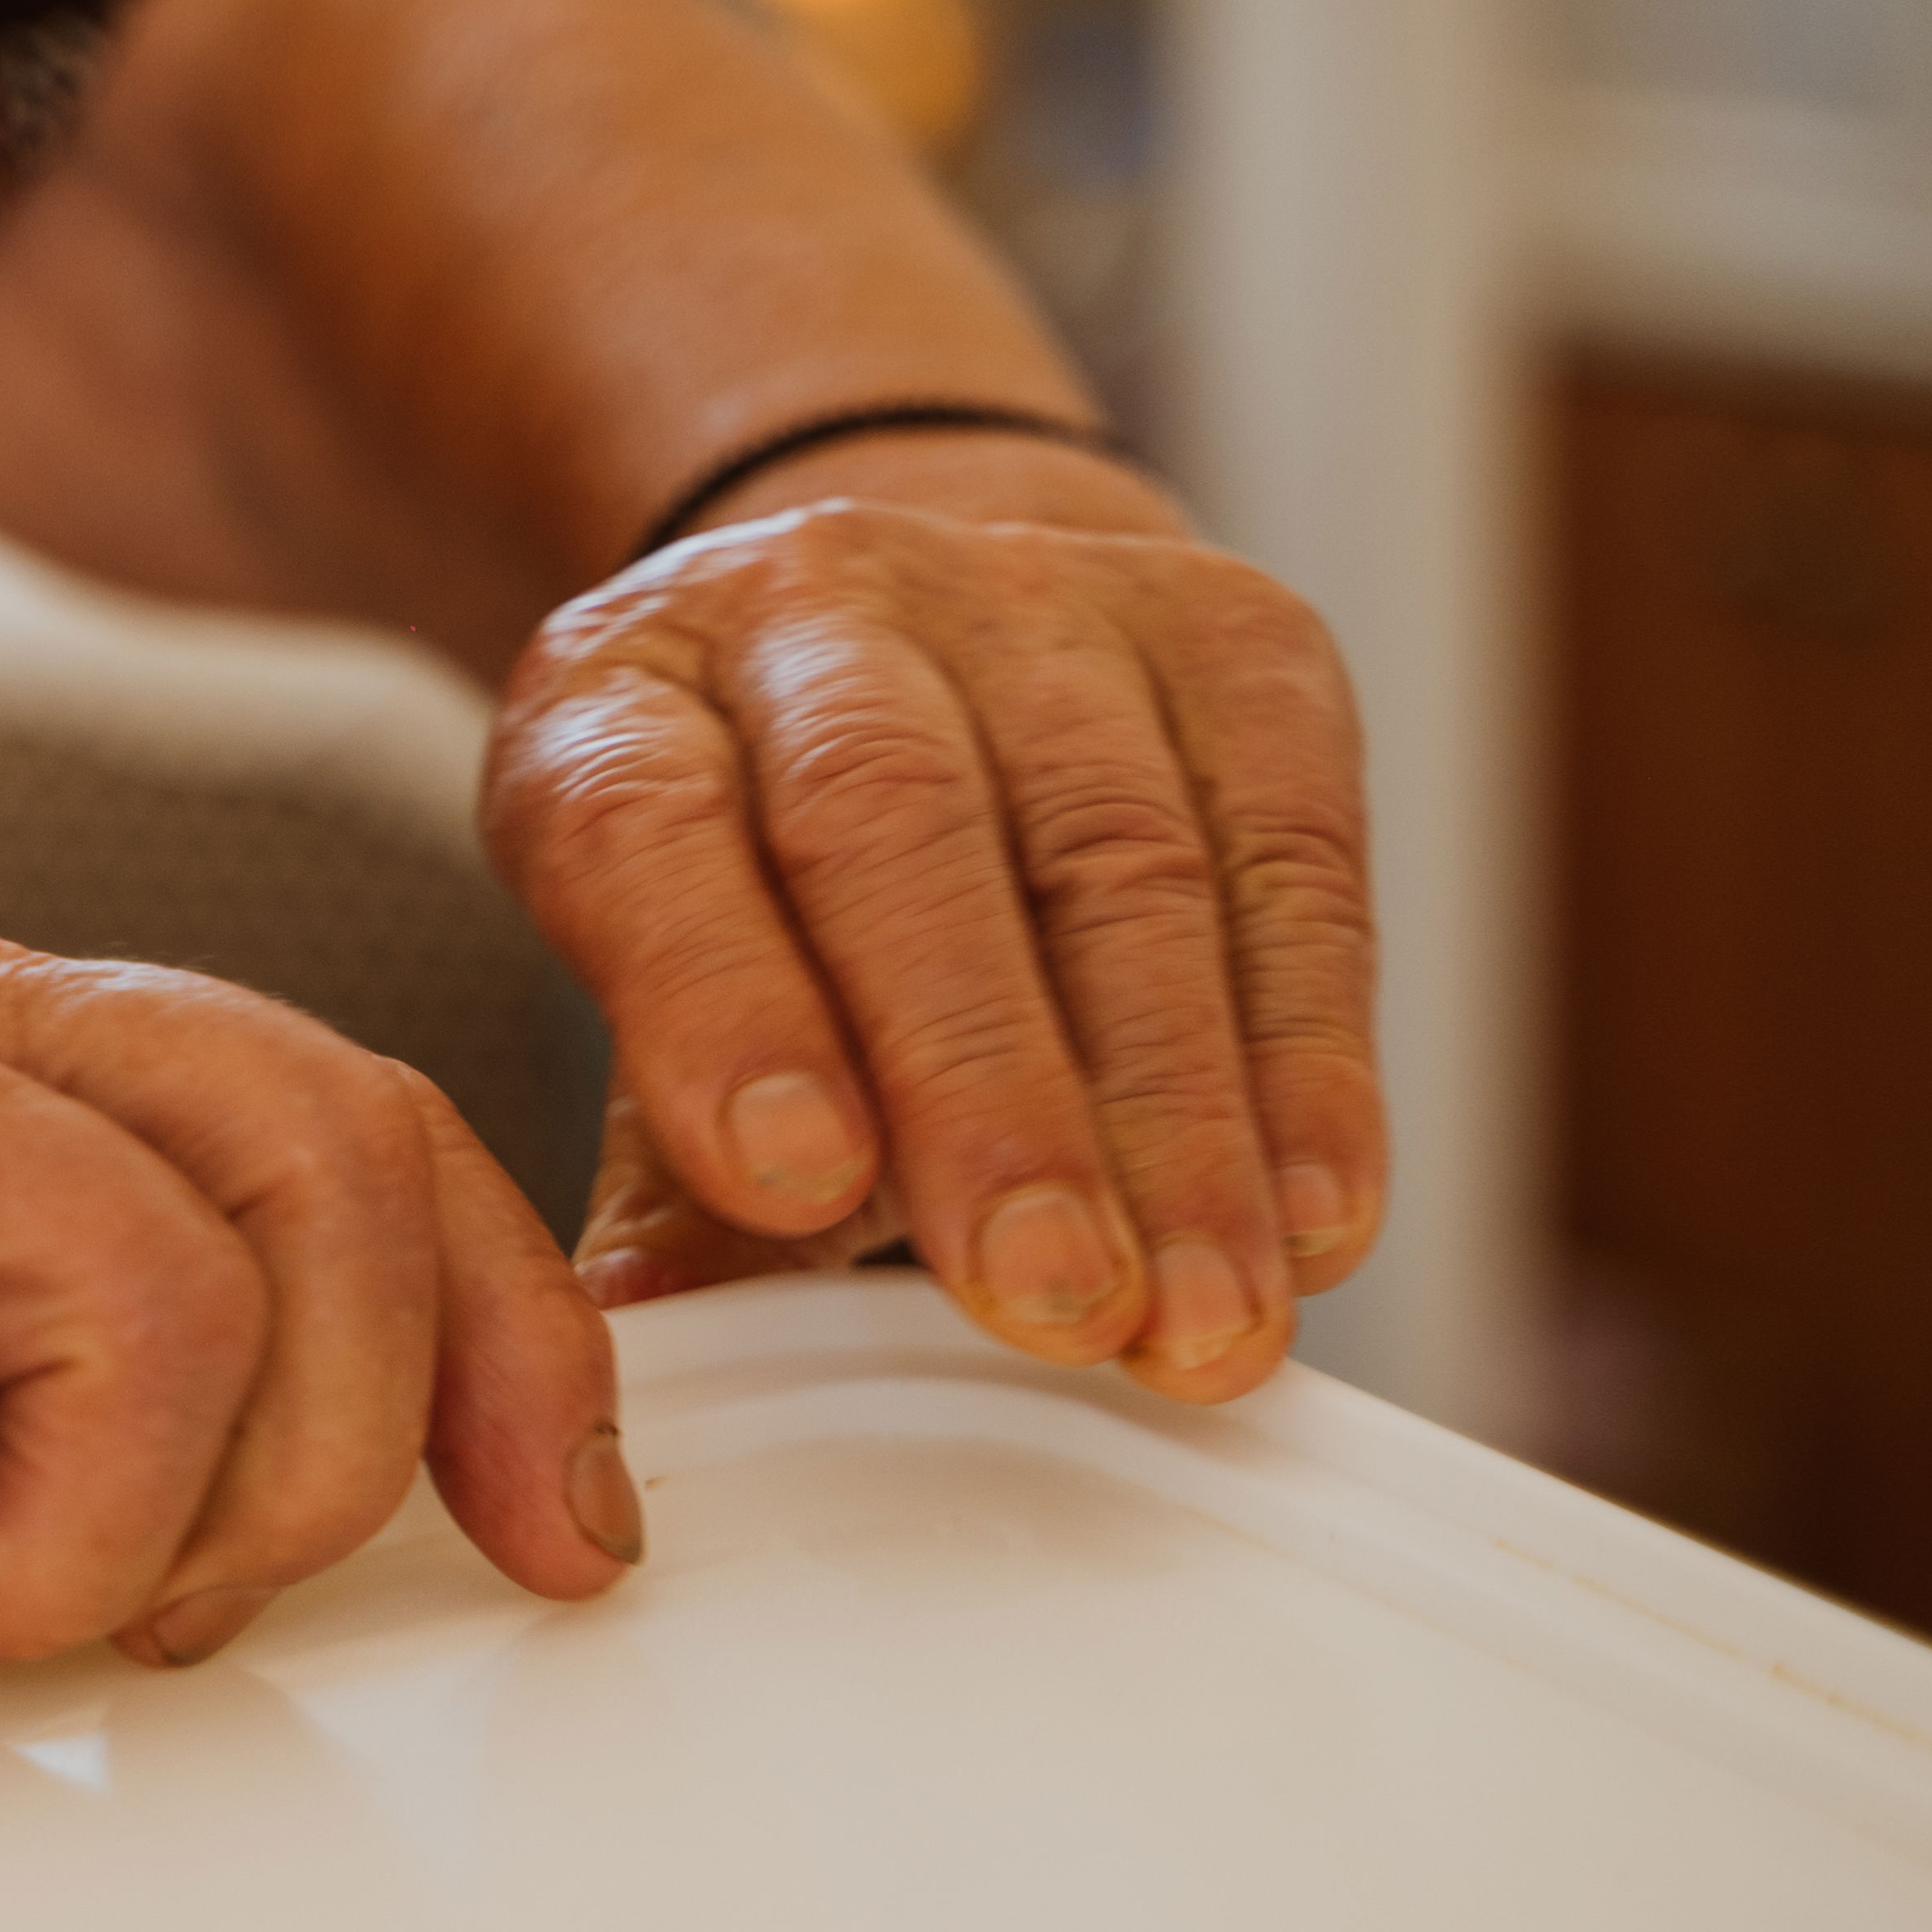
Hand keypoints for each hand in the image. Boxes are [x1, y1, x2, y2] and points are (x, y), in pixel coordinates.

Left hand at [482, 493, 1384, 1396]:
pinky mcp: (1238, 635)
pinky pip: (1293, 860)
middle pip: (898, 828)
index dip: (721, 1003)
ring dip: (1178, 1120)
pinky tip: (1313, 1215)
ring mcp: (1035, 595)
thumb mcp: (649, 980)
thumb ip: (663, 1166)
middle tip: (1053, 1295)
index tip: (798, 1187)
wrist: (918, 636)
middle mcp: (816, 606)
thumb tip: (647, 1336)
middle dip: (990, 1091)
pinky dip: (1311, 1058)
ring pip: (1121, 858)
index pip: (644, 827)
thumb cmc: (754, 865)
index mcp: (617, 695)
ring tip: (1202, 1320)